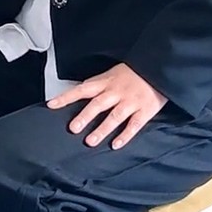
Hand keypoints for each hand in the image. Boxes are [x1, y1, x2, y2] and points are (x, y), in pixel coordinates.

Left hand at [47, 62, 166, 149]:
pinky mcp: (145, 110)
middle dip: (85, 116)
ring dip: (102, 129)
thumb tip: (79, 93)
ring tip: (90, 141)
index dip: (66, 97)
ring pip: (114, 117)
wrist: (159, 66)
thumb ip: (98, 85)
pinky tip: (116, 144)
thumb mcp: (113, 73)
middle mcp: (117, 92)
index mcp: (106, 82)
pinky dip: (125, 135)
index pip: (82, 89)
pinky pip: (134, 125)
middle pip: (98, 104)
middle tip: (73, 128)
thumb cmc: (135, 72)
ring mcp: (131, 101)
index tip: (52, 105)